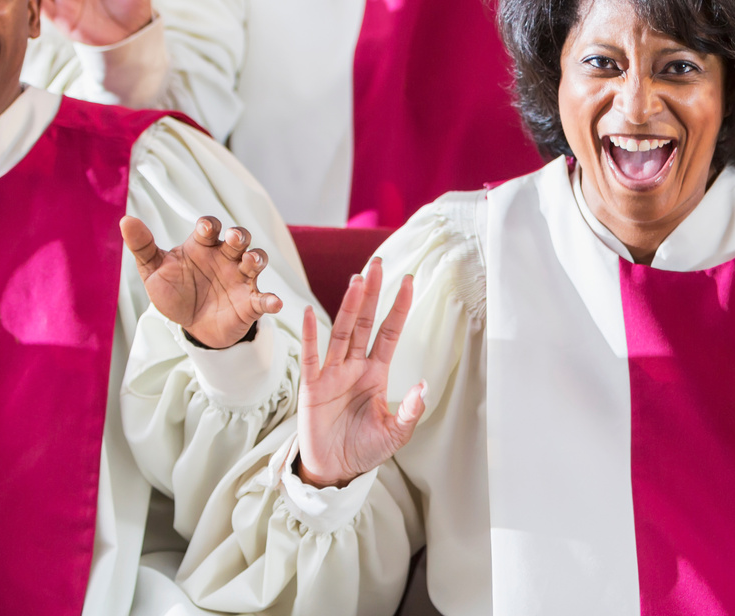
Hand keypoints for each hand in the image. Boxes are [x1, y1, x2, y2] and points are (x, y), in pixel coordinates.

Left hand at [122, 215, 280, 348]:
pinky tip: (274, 303)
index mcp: (202, 246)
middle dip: (240, 235)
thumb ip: (142, 246)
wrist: (190, 325)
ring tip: (251, 262)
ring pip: (257, 260)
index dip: (210, 225)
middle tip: (235, 238)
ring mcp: (240, 278)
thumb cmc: (174, 291)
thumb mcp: (153, 270)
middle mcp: (225, 257)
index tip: (206, 229)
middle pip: (239, 238)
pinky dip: (271, 300)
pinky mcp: (250, 301)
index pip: (210, 227)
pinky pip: (264, 298)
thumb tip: (126, 220)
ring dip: (257, 258)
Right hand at [297, 258, 425, 487]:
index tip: (408, 280)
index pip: (389, 332)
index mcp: (376, 373)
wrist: (334, 470)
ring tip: (356, 281)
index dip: (398, 307)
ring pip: (341, 333)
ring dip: (348, 307)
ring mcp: (332, 374)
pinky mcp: (312, 387)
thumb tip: (424, 385)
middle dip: (371, 294)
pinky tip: (311, 313)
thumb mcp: (395, 434)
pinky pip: (311, 357)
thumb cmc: (364, 449)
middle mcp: (354, 366)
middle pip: (363, 322)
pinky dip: (311, 336)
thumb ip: (410, 411)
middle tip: (376, 264)